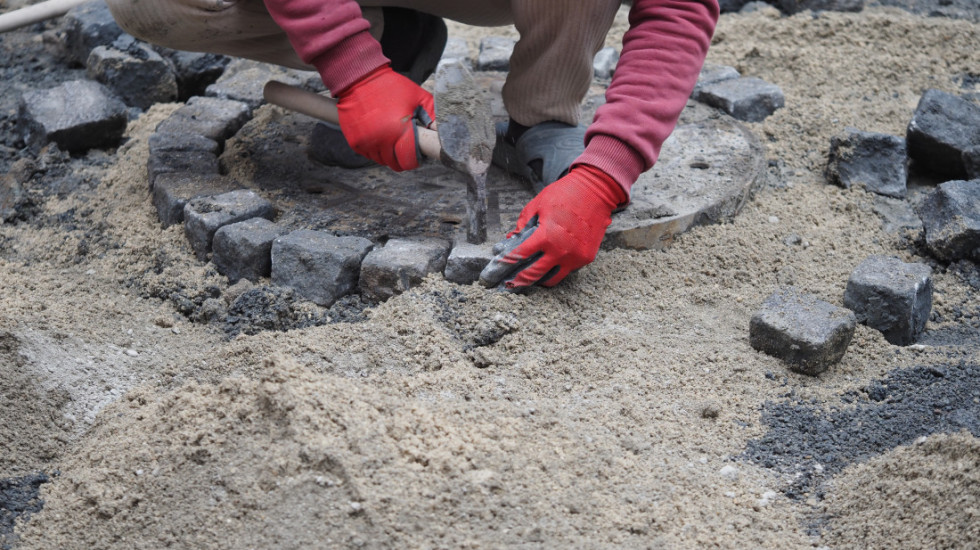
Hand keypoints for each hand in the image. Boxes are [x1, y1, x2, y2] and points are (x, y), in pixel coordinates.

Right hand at [335, 65, 434, 170]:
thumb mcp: (418, 97)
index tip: (418, 153)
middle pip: (395, 164)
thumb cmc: (390, 86)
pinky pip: (369, 154)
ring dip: (389, 154)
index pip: (409, 160)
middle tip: (406, 145)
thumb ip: (433, 116)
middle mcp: (381, 140)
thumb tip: (446, 132)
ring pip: (382, 160)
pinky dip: (376, 149)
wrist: (359, 79)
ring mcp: (366, 142)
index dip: (416, 159)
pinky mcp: (355, 142)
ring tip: (393, 138)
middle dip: (403, 157)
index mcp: (399, 131)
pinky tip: (380, 135)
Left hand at [479, 164, 626, 288]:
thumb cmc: (564, 194)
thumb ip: (522, 225)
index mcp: (546, 235)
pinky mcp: (586, 258)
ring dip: (537, 280)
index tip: (494, 271)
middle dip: (516, 282)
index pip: (519, 256)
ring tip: (527, 277)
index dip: (504, 265)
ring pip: (551, 279)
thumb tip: (511, 239)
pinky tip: (547, 264)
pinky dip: (555, 269)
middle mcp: (561, 250)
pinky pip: (566, 270)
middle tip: (506, 285)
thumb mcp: (537, 205)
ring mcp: (575, 257)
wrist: (596, 191)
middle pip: (533, 275)